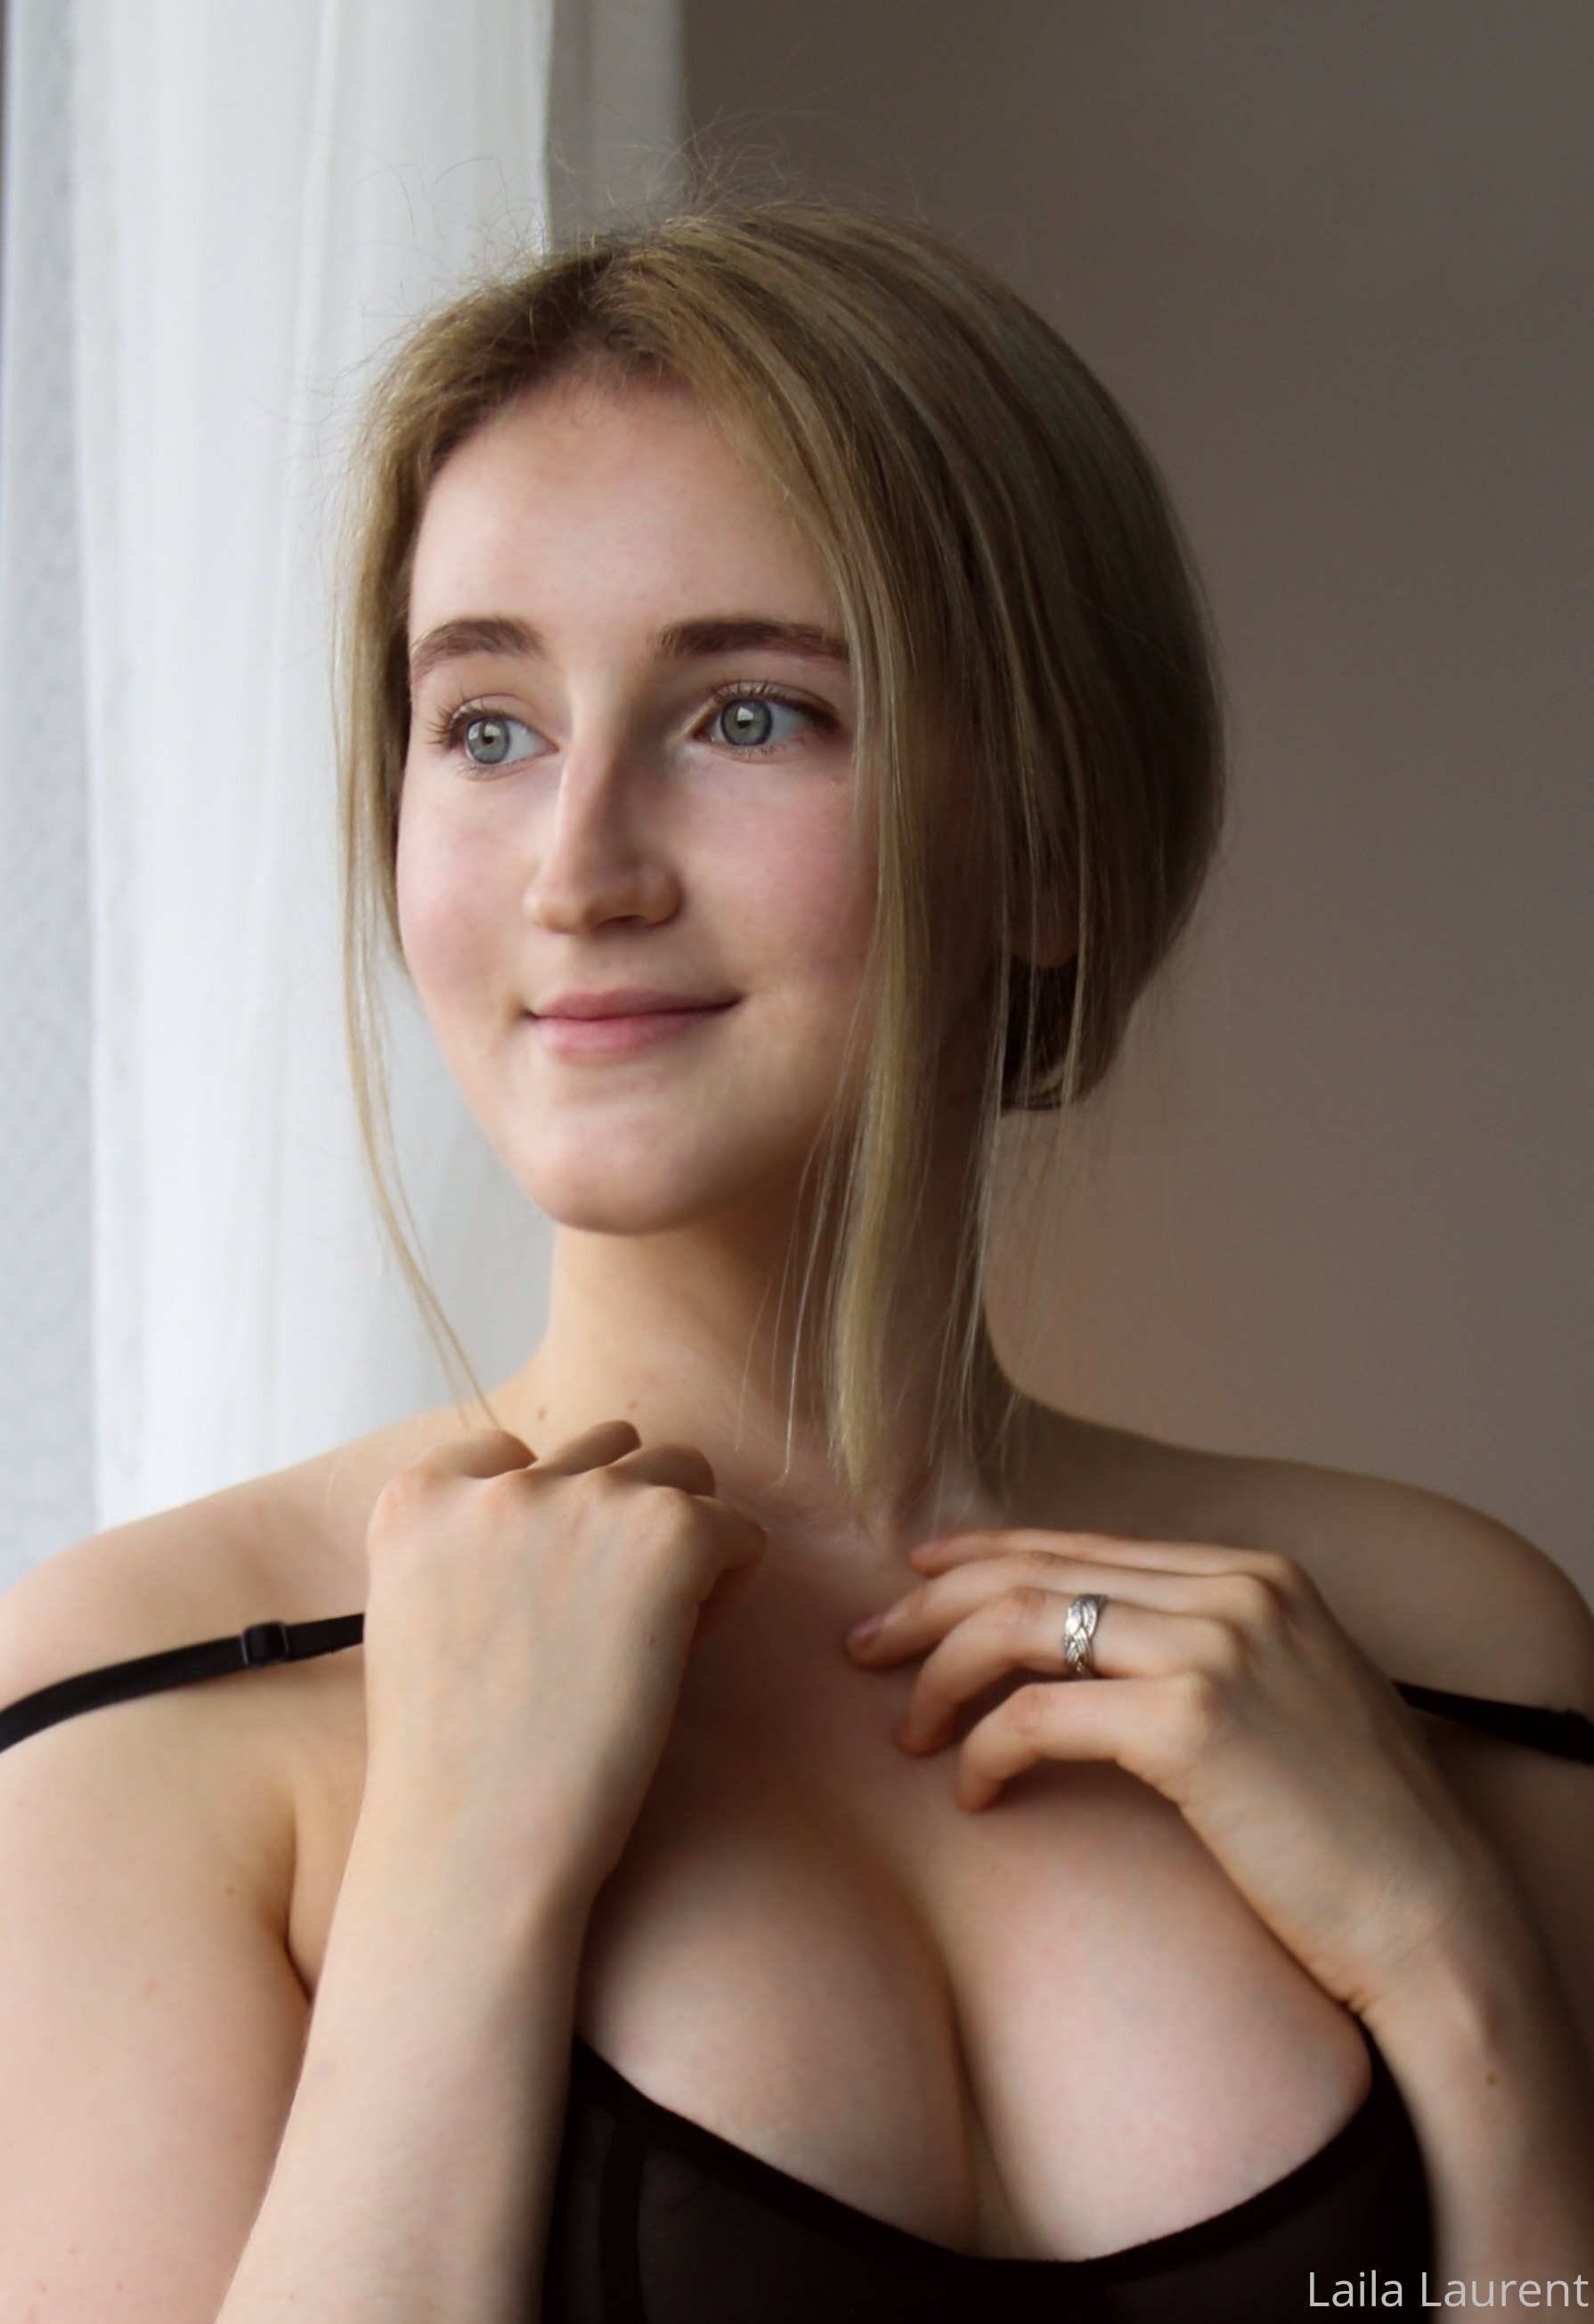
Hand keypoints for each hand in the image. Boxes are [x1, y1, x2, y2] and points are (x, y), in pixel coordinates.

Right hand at [359, 1420, 766, 1911]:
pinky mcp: (665, 1535)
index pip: (513, 1452)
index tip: (551, 1596)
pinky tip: (688, 1649)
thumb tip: (562, 1530)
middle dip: (623, 1517)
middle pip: (608, 1449)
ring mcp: (584, 1500)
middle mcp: (499, 1482)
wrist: (476, 1845)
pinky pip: (737, 1529)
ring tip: (658, 1630)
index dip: (550, 1520)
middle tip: (615, 1617)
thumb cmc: (454, 1764)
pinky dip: (729, 1581)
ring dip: (681, 1536)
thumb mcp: (419, 1622)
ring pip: (681, 1471)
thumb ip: (468, 1551)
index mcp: (419, 1497)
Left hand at [845, 1527, 1500, 2018]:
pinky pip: (1040, 1715)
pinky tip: (970, 1792)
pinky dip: (984, 1749)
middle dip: (931, 1606)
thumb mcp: (1286, 1704)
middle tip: (863, 1650)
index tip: (911, 1585)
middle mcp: (1237, 1588)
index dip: (982, 1557)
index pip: (1082, 1544)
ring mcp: (1216, 1645)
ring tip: (902, 1731)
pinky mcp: (1192, 1721)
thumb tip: (1084, 1656)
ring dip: (940, 1676)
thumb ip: (1201, 1657)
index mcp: (1258, 1573)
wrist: (1431, 1915)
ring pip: (1021, 1625)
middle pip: (1035, 1569)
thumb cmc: (1353, 1834)